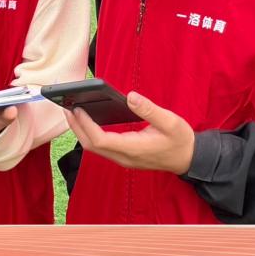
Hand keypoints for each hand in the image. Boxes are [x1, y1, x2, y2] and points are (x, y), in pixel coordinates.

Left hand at [65, 90, 195, 174]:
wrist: (188, 159)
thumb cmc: (180, 140)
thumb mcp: (170, 122)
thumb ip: (149, 110)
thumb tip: (130, 96)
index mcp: (133, 148)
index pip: (100, 140)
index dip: (85, 125)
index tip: (76, 109)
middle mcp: (123, 157)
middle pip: (90, 145)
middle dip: (76, 127)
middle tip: (66, 108)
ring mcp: (122, 159)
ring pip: (94, 148)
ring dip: (81, 131)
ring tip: (73, 112)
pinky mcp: (123, 157)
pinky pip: (101, 147)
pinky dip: (91, 134)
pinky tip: (89, 121)